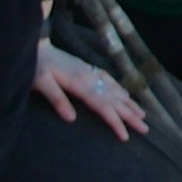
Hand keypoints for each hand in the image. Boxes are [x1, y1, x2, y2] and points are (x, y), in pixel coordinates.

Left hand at [31, 43, 146, 139]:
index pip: (102, 105)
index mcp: (79, 82)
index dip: (115, 121)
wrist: (35, 45)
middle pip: (114, 99)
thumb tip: (71, 119)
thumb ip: (57, 99)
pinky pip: (109, 80)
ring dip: (129, 103)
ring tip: (142, 115)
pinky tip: (126, 95)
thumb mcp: (41, 83)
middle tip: (145, 129)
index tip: (126, 136)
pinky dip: (120, 89)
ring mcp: (90, 72)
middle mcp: (89, 77)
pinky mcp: (87, 69)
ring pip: (115, 90)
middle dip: (130, 115)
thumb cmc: (36, 65)